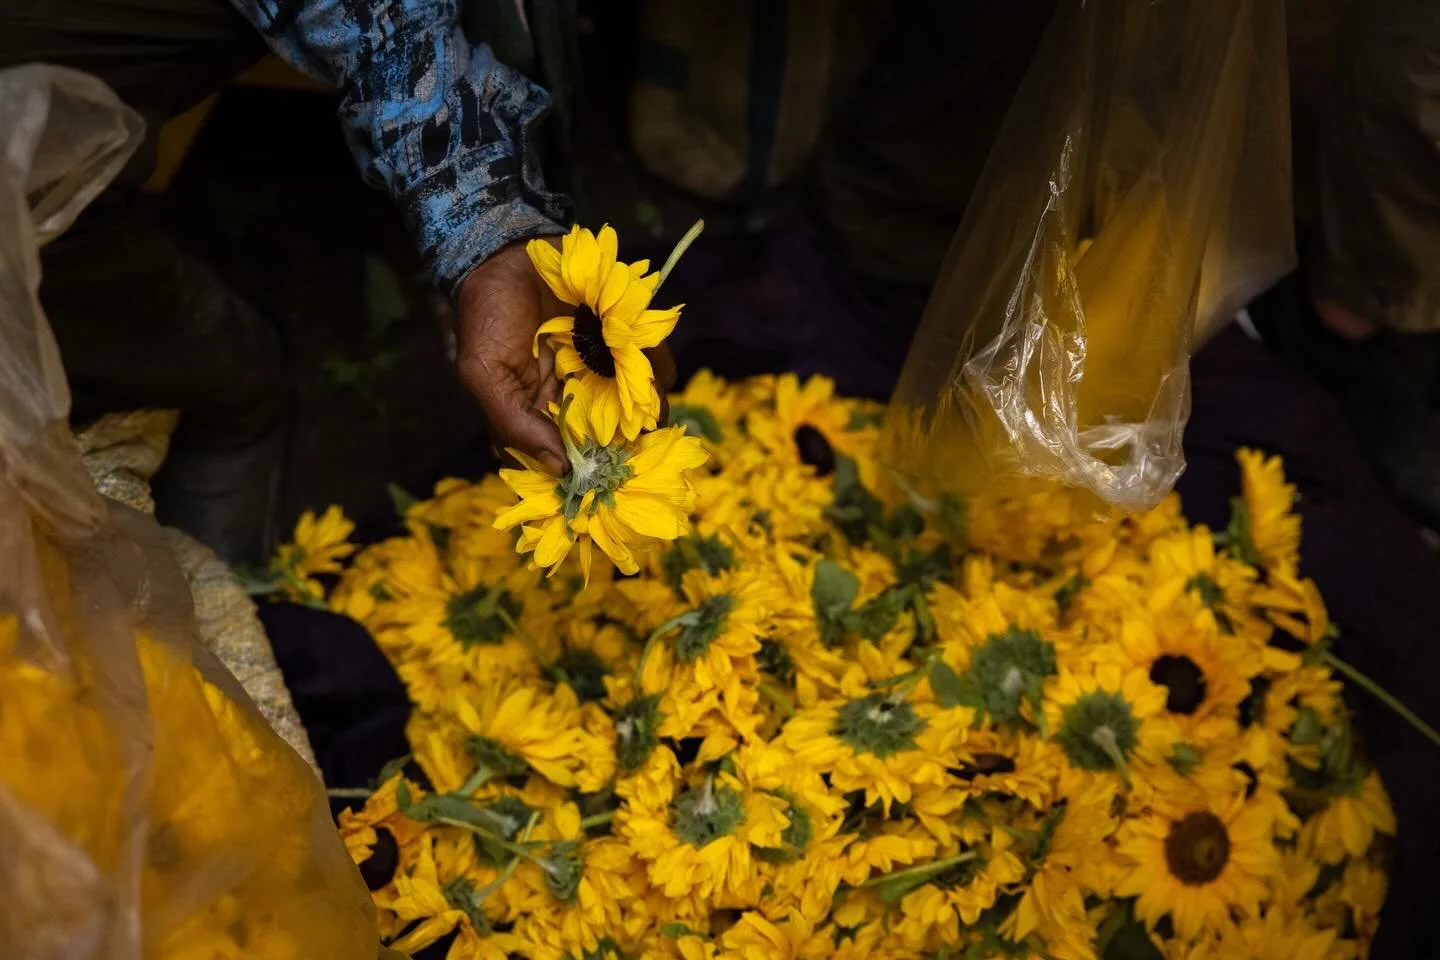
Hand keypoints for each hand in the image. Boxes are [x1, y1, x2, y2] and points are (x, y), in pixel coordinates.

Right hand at [453, 239, 677, 473]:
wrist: (505, 252)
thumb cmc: (487, 317)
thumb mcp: (485, 376)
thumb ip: (516, 424)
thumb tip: (558, 470)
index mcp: (547, 413)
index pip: (579, 453)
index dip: (600, 462)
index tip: (615, 463)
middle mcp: (582, 395)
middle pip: (621, 431)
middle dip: (635, 431)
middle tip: (640, 425)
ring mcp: (607, 366)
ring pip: (644, 397)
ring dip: (647, 393)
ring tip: (636, 378)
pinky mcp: (626, 337)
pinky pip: (654, 357)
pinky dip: (654, 358)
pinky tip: (639, 348)